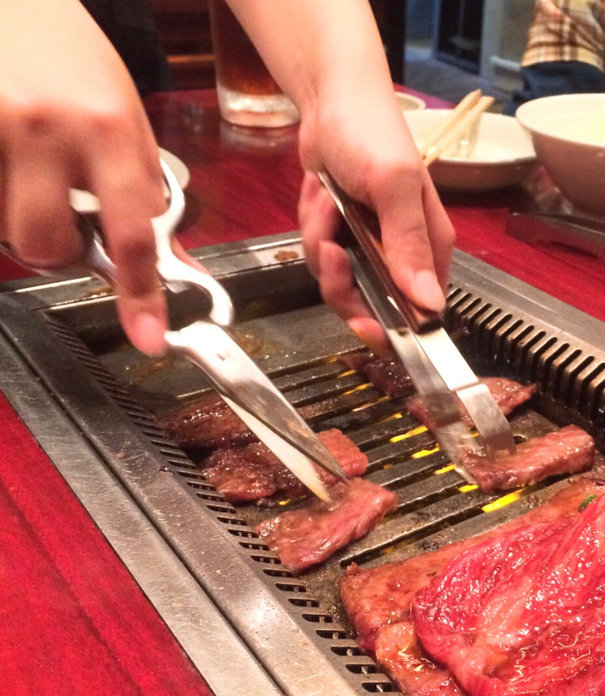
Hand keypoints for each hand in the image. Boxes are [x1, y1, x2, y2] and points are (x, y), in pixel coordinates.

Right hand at [0, 1, 169, 353]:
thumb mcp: (127, 122)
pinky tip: (5, 164)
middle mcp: (45, 129)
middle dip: (57, 248)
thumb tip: (171, 266)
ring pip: (2, 231)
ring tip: (27, 175)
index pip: (132, 234)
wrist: (13, 2)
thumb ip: (143, 194)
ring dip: (18, 219)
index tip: (148, 336)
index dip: (140, 295)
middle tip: (61, 213)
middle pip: (46, 247)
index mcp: (107, 129)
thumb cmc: (75, 63)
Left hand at [227, 0, 455, 354]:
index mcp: (429, 247)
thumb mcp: (394, 186)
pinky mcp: (342, 237)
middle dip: (341, 279)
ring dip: (321, 244)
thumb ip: (409, 245)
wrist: (329, 99)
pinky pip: (319, 257)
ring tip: (326, 203)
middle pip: (370, 303)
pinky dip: (312, 228)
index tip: (363, 323)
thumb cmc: (371, 133)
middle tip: (330, 249)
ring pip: (338, 281)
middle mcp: (403, 254)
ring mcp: (370, 247)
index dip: (390, 326)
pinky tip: (320, 195)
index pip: (420, 311)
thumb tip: (429, 304)